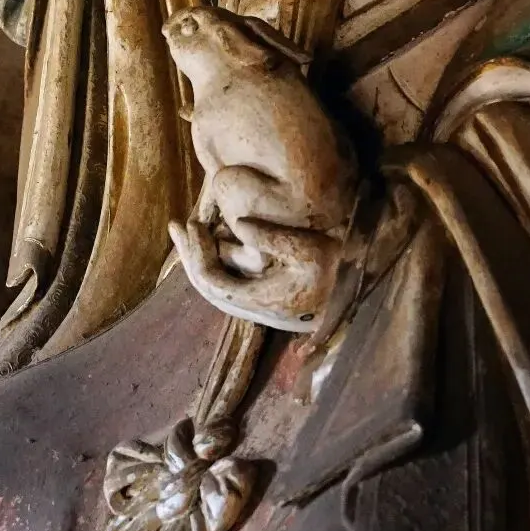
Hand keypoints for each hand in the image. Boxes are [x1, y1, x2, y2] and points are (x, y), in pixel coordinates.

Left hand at [169, 215, 341, 332]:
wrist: (352, 293)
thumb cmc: (334, 270)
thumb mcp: (309, 250)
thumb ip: (274, 238)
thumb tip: (240, 224)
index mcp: (257, 299)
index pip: (210, 280)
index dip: (196, 251)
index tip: (192, 222)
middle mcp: (251, 307)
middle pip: (204, 285)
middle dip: (189, 254)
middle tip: (176, 225)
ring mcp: (255, 305)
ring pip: (214, 285)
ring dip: (198, 257)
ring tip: (189, 230)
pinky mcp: (261, 298)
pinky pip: (226, 280)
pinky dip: (214, 260)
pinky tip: (214, 241)